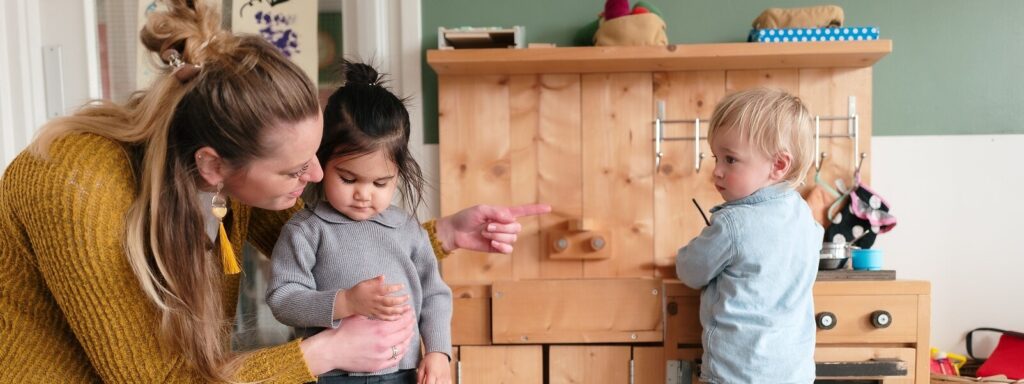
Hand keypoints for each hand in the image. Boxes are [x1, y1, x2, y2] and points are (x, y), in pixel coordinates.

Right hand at [300, 311, 414, 374]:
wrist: (331, 350)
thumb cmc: (343, 331)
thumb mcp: (360, 317)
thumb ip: (375, 313)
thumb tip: (384, 307)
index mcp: (380, 329)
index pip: (402, 321)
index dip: (408, 315)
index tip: (409, 311)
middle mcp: (383, 343)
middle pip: (405, 333)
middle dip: (410, 325)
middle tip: (411, 320)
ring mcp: (381, 356)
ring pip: (402, 347)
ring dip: (407, 339)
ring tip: (408, 333)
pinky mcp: (377, 365)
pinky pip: (395, 360)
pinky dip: (400, 353)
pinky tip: (401, 348)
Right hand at [335, 275, 409, 320]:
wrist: (349, 302)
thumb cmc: (358, 291)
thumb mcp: (365, 283)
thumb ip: (375, 281)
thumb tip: (383, 276)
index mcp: (374, 292)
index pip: (387, 289)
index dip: (396, 288)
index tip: (402, 285)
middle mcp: (375, 301)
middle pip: (390, 302)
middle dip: (401, 300)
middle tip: (408, 297)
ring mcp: (375, 309)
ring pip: (389, 311)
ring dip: (400, 310)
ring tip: (408, 308)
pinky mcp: (374, 315)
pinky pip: (384, 318)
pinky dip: (392, 318)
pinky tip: (400, 316)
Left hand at [416, 352, 451, 383]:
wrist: (439, 352)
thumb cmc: (430, 359)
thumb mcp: (421, 367)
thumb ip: (419, 377)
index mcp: (432, 374)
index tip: (424, 383)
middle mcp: (440, 377)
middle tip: (428, 382)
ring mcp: (445, 378)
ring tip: (433, 382)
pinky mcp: (449, 378)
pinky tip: (439, 383)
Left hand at [435, 204, 551, 253]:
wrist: (456, 232)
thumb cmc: (467, 217)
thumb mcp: (481, 210)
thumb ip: (497, 212)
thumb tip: (511, 219)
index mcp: (504, 214)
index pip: (524, 211)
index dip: (536, 209)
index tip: (549, 207)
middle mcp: (506, 225)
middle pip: (517, 228)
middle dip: (502, 227)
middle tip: (487, 226)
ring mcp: (502, 237)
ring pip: (511, 239)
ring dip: (497, 236)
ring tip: (484, 233)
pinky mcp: (497, 248)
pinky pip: (508, 249)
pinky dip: (501, 246)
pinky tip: (493, 244)